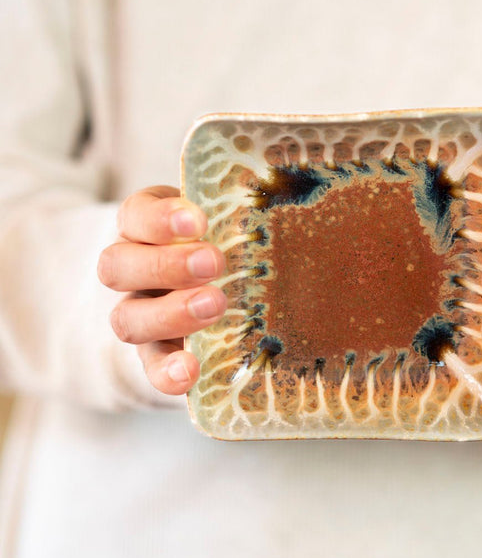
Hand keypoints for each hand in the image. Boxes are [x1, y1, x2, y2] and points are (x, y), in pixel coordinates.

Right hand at [97, 186, 226, 394]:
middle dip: (166, 265)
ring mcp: (139, 314)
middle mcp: (132, 269)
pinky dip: (167, 372)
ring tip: (214, 307)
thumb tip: (287, 185)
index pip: (136, 215)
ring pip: (128, 318)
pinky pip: (150, 368)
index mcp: (144, 227)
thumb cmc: (227, 240)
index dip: (160, 218)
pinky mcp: (155, 354)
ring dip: (170, 314)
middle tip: (213, 263)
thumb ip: (241, 208)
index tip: (198, 221)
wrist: (218, 290)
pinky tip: (189, 372)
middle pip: (118, 266)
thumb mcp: (229, 218)